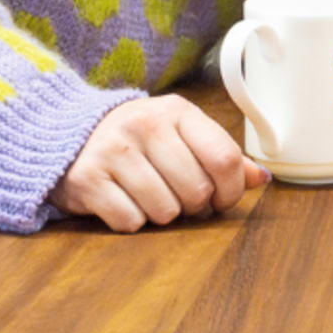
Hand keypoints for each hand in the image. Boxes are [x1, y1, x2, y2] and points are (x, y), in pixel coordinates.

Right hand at [54, 95, 259, 233]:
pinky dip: (131, 221)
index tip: (222, 199)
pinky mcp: (88, 180)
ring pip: (165, 211)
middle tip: (178, 197)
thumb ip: (220, 155)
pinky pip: (130, 222)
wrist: (70, 136)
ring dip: (161, 215)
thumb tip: (261, 179)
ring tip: (148, 196)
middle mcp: (144, 124)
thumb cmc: (137, 140)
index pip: (224, 157)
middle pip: (197, 191)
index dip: (231, 190)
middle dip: (194, 206)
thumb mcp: (180, 134)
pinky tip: (123, 200)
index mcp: (176, 111)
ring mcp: (113, 151)